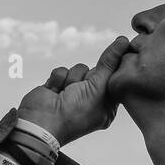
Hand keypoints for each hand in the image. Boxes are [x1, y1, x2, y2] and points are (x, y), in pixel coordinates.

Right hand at [15, 35, 130, 145]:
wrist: (41, 123)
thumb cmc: (74, 112)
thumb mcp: (98, 87)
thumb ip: (110, 63)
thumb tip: (123, 41)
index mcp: (106, 106)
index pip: (114, 80)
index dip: (112, 71)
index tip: (110, 64)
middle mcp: (90, 100)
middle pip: (96, 71)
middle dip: (88, 77)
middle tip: (82, 89)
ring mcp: (72, 93)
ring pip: (79, 69)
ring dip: (72, 78)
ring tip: (66, 93)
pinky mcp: (57, 87)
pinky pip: (62, 71)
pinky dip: (58, 78)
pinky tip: (54, 92)